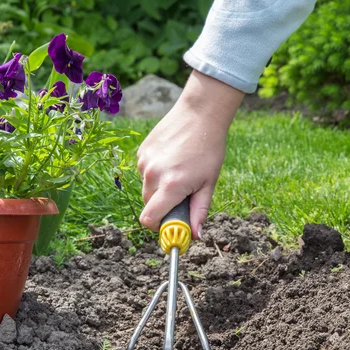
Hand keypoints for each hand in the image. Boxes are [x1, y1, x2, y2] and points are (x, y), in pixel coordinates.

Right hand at [137, 70, 243, 237]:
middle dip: (162, 205)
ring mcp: (144, 162)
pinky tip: (171, 158)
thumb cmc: (209, 149)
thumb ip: (199, 212)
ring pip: (146, 187)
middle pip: (148, 205)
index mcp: (171, 186)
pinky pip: (145, 171)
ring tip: (178, 169)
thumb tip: (195, 236)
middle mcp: (153, 175)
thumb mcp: (208, 183)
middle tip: (181, 194)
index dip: (158, 226)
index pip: (149, 219)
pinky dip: (155, 171)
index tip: (170, 222)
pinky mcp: (141, 152)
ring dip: (159, 187)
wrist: (200, 113)